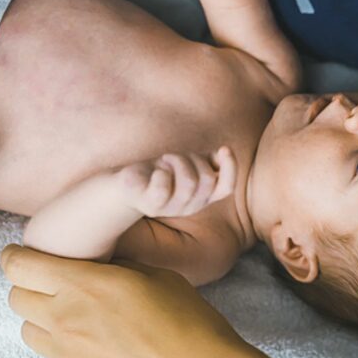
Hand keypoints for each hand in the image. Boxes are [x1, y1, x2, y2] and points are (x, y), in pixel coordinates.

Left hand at [0, 246, 309, 357]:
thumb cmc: (187, 320)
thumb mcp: (156, 275)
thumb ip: (116, 269)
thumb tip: (100, 269)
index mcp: (84, 284)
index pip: (20, 265)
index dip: (15, 255)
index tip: (19, 254)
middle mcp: (65, 319)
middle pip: (17, 298)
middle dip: (31, 287)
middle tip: (55, 286)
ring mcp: (65, 357)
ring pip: (30, 333)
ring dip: (46, 322)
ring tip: (79, 320)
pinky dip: (64, 355)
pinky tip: (94, 351)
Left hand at [122, 147, 236, 217]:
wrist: (126, 184)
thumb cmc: (160, 171)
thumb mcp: (187, 164)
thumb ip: (208, 160)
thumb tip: (224, 151)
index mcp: (202, 197)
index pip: (226, 188)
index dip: (230, 169)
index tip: (224, 148)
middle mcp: (190, 206)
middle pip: (206, 179)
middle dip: (192, 158)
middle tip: (174, 156)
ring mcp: (171, 209)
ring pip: (190, 182)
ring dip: (177, 161)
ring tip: (164, 161)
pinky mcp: (152, 206)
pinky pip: (164, 187)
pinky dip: (161, 172)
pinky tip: (155, 171)